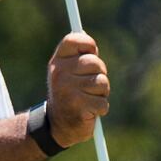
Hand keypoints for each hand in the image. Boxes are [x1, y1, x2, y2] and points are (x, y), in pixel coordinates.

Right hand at [45, 31, 110, 146]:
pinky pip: (103, 103)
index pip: (77, 40)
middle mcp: (60, 73)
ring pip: (102, 83)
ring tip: (88, 98)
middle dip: (99, 74)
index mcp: (57, 61)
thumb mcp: (67, 72)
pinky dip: (100, 109)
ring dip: (101, 94)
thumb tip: (84, 35)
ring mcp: (68, 90)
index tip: (90, 54)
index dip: (89, 45)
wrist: (57, 125)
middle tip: (89, 85)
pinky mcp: (78, 107)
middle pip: (95, 63)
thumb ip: (77, 56)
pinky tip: (88, 111)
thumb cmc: (68, 94)